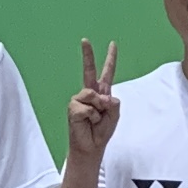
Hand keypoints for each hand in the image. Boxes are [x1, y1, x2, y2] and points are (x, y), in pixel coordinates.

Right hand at [65, 38, 119, 156]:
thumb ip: (113, 102)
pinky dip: (92, 116)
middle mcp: (89, 93)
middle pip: (88, 71)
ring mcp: (79, 99)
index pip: (107, 72)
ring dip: (99, 109)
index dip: (110, 58)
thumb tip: (101, 96)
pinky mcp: (73, 107)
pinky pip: (87, 107)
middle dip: (87, 55)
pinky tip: (88, 122)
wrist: (91, 147)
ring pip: (93, 94)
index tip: (112, 44)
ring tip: (95, 120)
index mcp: (102, 93)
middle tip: (84, 40)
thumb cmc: (102, 131)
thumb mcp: (115, 114)